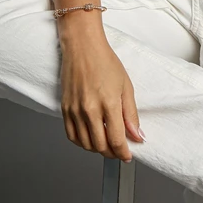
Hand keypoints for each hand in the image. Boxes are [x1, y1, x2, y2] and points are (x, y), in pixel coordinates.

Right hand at [60, 36, 144, 162]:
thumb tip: (137, 135)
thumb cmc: (105, 61)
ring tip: (106, 145)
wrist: (83, 47)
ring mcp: (75, 110)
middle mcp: (89, 109)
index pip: (117, 140)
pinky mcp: (65, 109)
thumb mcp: (126, 86)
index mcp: (108, 103)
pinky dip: (82, 143)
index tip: (128, 155)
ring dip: (97, 149)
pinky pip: (71, 136)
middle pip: (100, 146)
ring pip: (85, 144)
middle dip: (112, 153)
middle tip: (119, 151)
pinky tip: (90, 139)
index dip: (124, 153)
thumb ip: (131, 114)